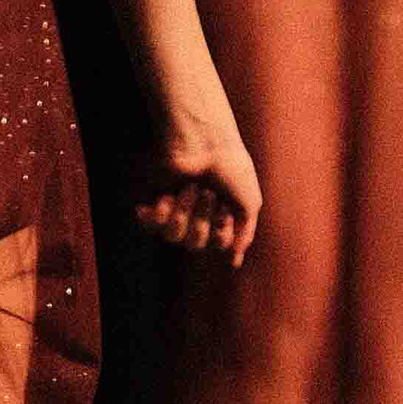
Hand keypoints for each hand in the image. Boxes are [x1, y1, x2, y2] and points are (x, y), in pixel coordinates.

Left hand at [139, 83, 260, 266]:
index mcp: (222, 217)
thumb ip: (244, 235)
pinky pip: (152, 225)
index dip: (221, 232)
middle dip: (202, 219)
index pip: (218, 244)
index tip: (227, 209)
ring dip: (183, 213)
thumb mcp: (250, 203)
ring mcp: (177, 208)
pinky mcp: (158, 198)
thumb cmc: (231, 168)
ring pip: (173, 236)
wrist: (205, 141)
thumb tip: (235, 262)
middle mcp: (199, 215)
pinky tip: (165, 200)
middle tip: (207, 191)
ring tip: (189, 187)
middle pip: (195, 243)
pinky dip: (157, 215)